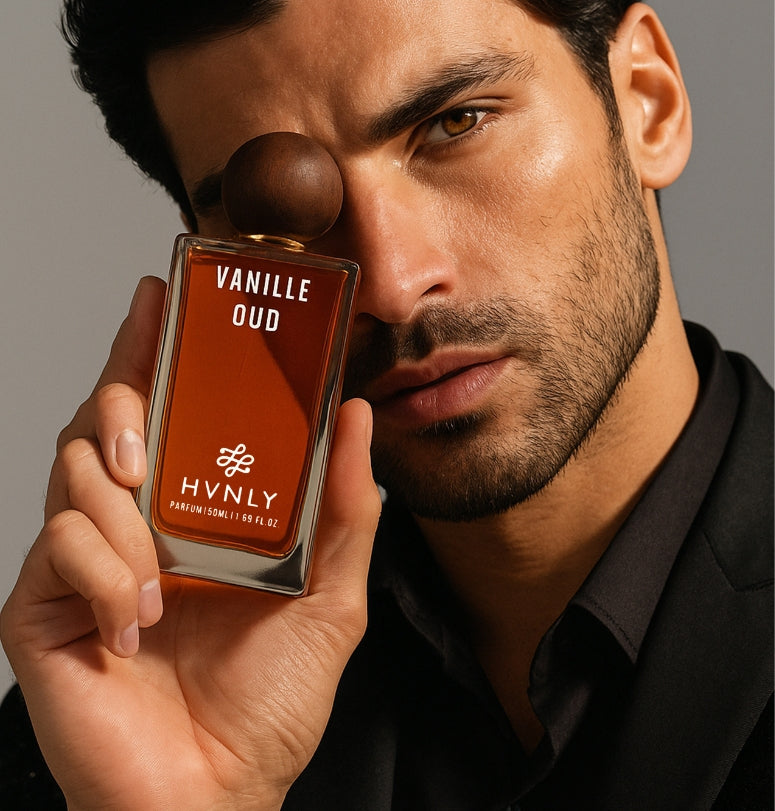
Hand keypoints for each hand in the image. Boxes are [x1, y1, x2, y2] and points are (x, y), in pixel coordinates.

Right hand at [0, 277, 380, 809]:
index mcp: (196, 515)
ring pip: (74, 475)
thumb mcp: (330, 596)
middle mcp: (137, 527)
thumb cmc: (269, 703)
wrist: (217, 795)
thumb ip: (346, 508)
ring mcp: (86, 565)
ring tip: (159, 560)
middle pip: (106, 425)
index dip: (155, 351)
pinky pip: (57, 551)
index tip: (160, 298)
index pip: (168, 414)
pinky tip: (137, 619)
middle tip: (147, 428)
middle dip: (122, 404)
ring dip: (118, 503)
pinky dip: (103, 574)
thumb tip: (355, 417)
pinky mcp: (44, 608)